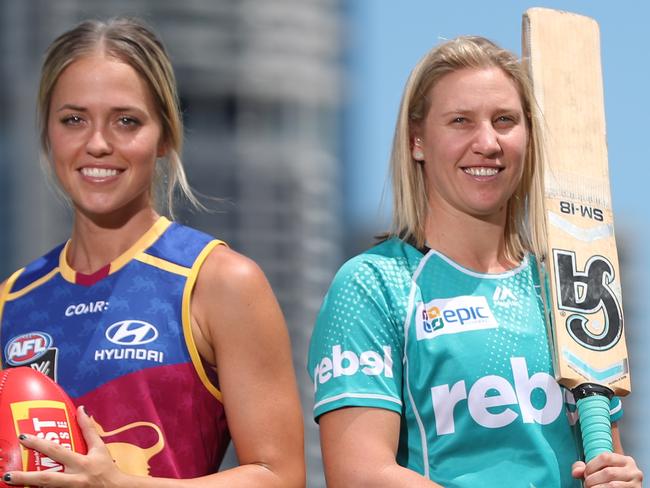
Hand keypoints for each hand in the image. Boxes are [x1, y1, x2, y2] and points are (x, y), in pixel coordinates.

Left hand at [3, 406, 126, 487]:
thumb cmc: (106, 468)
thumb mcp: (99, 447)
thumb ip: (88, 429)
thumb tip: (81, 409)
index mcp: (82, 463)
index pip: (58, 451)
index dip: (40, 444)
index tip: (23, 438)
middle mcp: (75, 479)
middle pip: (47, 478)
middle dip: (26, 477)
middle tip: (8, 474)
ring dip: (28, 487)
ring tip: (11, 482)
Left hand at [572, 452, 643, 486]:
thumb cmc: (610, 480)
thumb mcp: (600, 470)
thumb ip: (586, 468)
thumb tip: (575, 472)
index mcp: (624, 460)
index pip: (605, 457)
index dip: (591, 466)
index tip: (585, 474)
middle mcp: (633, 470)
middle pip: (608, 472)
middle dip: (592, 479)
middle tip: (587, 484)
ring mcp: (636, 483)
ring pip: (612, 485)